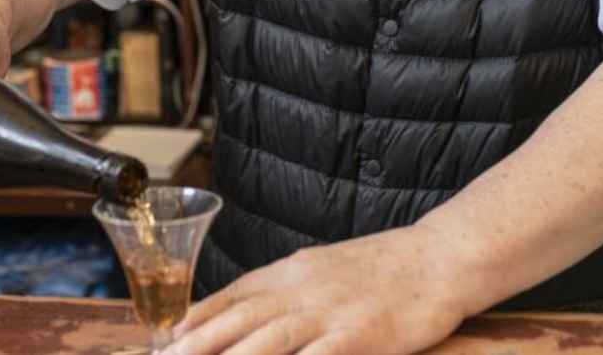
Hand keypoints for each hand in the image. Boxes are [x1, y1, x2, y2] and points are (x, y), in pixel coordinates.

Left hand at [164, 225, 469, 354]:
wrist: (438, 257)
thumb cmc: (380, 269)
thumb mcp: (321, 269)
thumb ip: (282, 291)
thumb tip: (240, 313)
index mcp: (291, 273)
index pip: (232, 296)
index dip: (196, 320)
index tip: (165, 341)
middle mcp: (302, 290)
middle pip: (239, 320)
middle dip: (198, 345)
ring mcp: (331, 312)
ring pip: (269, 340)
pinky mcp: (361, 334)